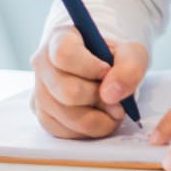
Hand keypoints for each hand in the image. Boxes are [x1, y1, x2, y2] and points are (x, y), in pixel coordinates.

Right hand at [30, 25, 148, 138]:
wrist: (105, 71)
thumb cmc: (113, 59)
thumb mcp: (131, 52)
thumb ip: (129, 66)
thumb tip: (111, 95)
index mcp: (60, 38)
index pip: (64, 54)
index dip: (89, 67)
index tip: (107, 71)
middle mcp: (43, 65)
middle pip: (67, 91)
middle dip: (99, 99)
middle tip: (117, 99)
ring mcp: (39, 92)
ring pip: (67, 116)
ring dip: (98, 118)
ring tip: (112, 109)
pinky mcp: (43, 116)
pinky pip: (65, 132)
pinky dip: (88, 130)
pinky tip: (99, 117)